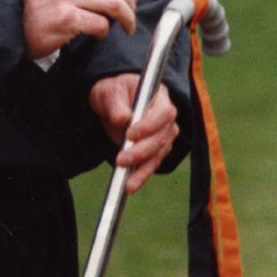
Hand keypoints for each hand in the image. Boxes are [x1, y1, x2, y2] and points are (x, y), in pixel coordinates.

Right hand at [23, 0, 135, 57]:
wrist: (14, 24)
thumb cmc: (45, 4)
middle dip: (131, 5)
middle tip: (129, 18)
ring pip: (114, 4)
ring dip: (126, 19)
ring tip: (124, 27)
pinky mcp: (65, 18)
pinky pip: (100, 24)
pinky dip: (104, 32)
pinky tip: (96, 34)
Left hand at [88, 74, 177, 193]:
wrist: (112, 102)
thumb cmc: (114, 91)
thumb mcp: (110, 92)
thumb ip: (116, 104)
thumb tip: (123, 119)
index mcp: (160, 96)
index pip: (164, 113)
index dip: (150, 125)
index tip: (130, 134)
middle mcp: (166, 118)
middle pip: (162, 138)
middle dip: (142, 151)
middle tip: (121, 160)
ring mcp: (163, 135)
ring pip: (158, 155)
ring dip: (143, 170)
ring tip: (128, 184)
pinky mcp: (156, 150)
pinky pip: (151, 164)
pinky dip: (141, 175)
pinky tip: (130, 185)